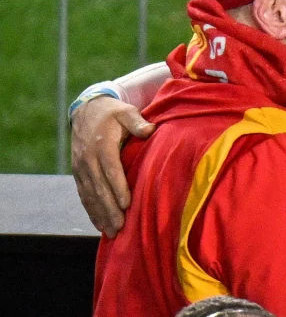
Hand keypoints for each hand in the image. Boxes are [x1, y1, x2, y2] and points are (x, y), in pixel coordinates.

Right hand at [70, 96, 154, 236]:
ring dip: (100, 214)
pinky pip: (83, 195)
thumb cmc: (113, 113)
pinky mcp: (78, 173)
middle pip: (99, 188)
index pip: (110, 170)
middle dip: (109, 209)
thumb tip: (150, 129)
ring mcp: (81, 168)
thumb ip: (137, 122)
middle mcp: (88, 159)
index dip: (118, 188)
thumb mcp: (126, 112)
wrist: (87, 110)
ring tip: (112, 232)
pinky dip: (90, 211)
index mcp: (102, 145)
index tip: (127, 204)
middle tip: (121, 227)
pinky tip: (99, 224)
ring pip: (90, 195)